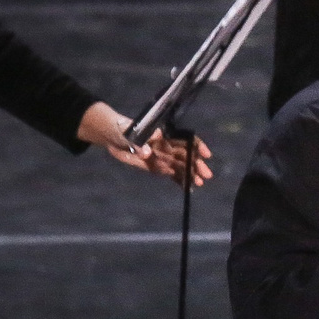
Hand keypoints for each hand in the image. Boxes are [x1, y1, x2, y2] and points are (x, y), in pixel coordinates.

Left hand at [78, 102, 212, 183]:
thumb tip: (146, 153)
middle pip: (186, 155)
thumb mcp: (128, 134)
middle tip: (205, 176)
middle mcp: (167, 146)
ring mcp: (163, 157)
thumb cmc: (122, 130)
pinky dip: (180, 181)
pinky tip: (189, 189)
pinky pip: (172, 174)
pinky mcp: (158, 166)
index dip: (196, 146)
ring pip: (181, 166)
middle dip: (196, 164)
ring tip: (198, 184)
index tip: (205, 154)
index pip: (185, 139)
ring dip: (190, 175)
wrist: (113, 137)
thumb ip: (138, 143)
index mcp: (163, 135)